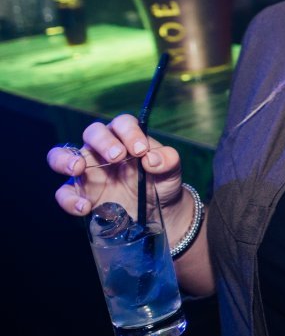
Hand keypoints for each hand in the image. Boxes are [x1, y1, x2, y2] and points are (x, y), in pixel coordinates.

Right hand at [47, 114, 182, 218]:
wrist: (157, 211)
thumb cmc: (161, 183)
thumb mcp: (171, 172)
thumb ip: (168, 161)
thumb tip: (152, 159)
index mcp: (126, 137)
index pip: (122, 124)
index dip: (129, 132)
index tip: (140, 150)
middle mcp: (102, 149)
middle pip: (93, 133)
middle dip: (103, 141)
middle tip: (117, 156)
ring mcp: (87, 171)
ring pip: (61, 155)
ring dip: (65, 159)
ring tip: (78, 168)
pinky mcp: (79, 193)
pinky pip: (64, 193)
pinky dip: (70, 200)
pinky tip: (86, 207)